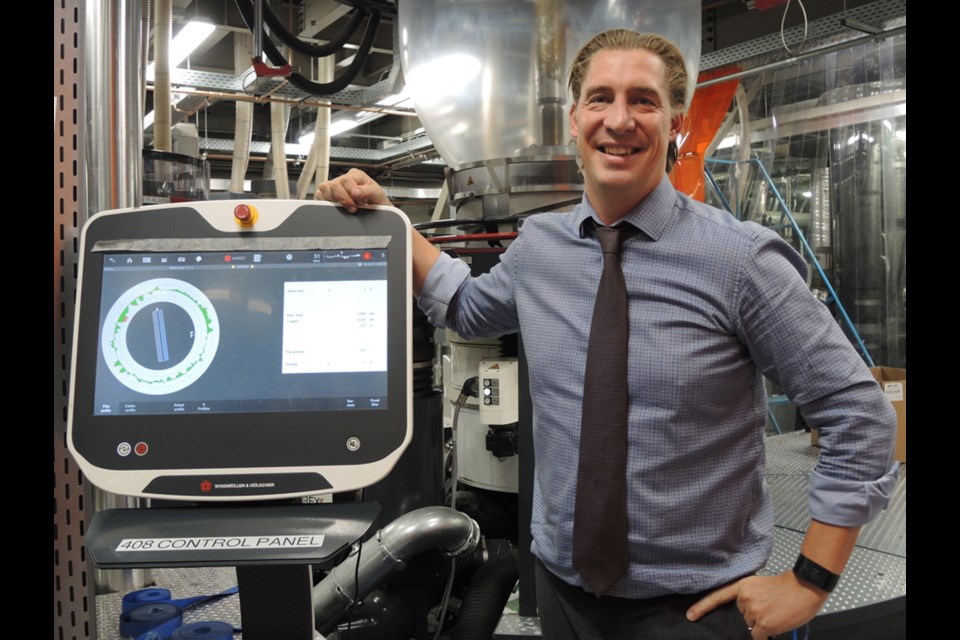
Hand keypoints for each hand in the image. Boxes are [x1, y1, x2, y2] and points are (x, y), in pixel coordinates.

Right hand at [315, 168, 391, 212]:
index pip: (346, 180)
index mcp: (356, 175)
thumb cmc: (376, 201)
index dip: (350, 193)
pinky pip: (319, 196)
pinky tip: (336, 207)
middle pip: (333, 185)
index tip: (356, 203)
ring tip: (344, 207)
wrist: (376, 211)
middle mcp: (344, 179)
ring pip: (324, 188)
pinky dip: (325, 202)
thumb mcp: (378, 195)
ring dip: (333, 200)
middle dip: (343, 199)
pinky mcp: (328, 195)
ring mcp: (334, 187)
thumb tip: (355, 192)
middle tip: (352, 208)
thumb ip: (368, 191)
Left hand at [686, 571, 828, 638]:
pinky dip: (763, 634)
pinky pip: (756, 636)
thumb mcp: (758, 585)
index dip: (701, 607)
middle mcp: (744, 599)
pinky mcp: (764, 624)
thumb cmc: (784, 587)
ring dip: (760, 625)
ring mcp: (754, 612)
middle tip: (767, 609)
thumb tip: (742, 615)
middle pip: (739, 617)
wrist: (803, 587)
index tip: (690, 615)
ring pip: (749, 627)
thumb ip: (747, 597)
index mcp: (741, 586)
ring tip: (774, 613)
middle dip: (750, 617)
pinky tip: (773, 625)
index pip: (716, 597)